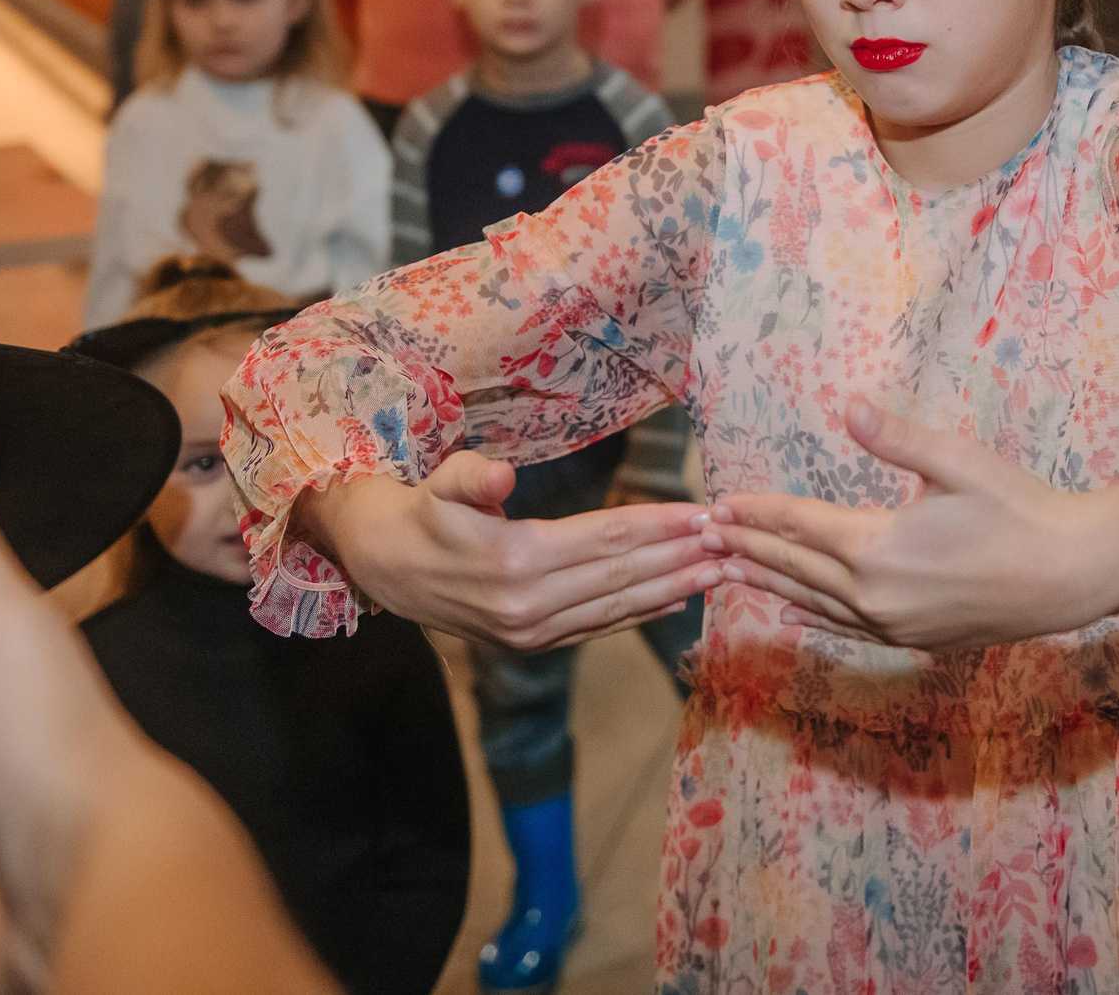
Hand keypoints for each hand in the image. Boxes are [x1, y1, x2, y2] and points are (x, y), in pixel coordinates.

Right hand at [301, 451, 725, 650]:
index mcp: (515, 561)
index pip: (604, 540)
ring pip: (618, 606)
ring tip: (721, 570)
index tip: (703, 513)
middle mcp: (530, 606)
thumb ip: (472, 477)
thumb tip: (502, 474)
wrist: (386, 567)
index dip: (656, 526)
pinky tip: (678, 601)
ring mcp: (534, 632)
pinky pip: (599, 628)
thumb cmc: (423, 512)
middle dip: (681, 558)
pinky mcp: (535, 643)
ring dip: (673, 588)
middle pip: (622, 576)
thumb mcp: (440, 483)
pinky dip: (641, 615)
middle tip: (732, 540)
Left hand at [706, 404, 1116, 649]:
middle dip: (747, 547)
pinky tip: (790, 612)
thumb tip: (850, 408)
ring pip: (813, 602)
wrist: (1070, 575)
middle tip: (703, 536)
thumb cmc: (1019, 509)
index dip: (758, 512)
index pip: (800, 526)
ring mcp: (892, 624)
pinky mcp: (913, 640)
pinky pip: (845, 630)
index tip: (718, 505)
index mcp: (877, 547)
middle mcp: (874, 594)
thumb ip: (897, 439)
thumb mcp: (958, 462)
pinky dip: (811, 617)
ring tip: (728, 571)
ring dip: (768, 583)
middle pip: (795, 567)